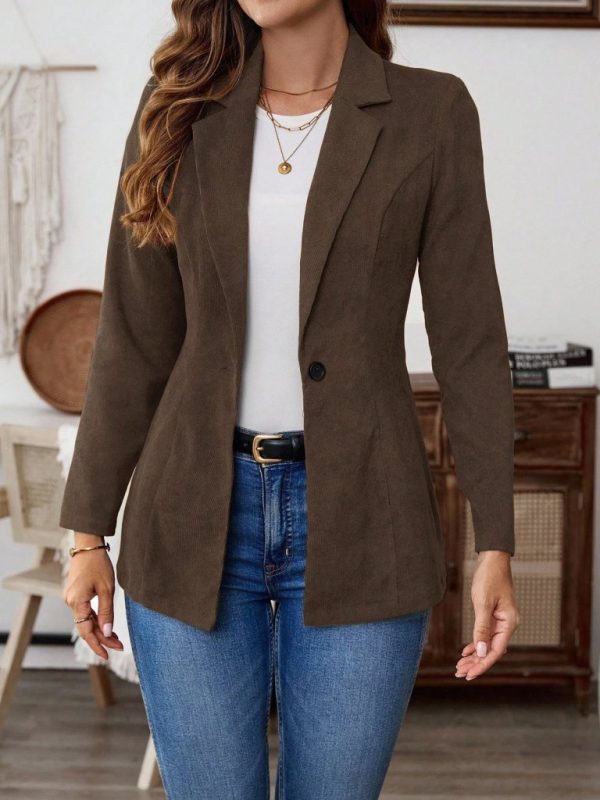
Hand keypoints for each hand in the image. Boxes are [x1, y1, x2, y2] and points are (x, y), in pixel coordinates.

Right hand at [63, 533, 123, 659]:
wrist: (88, 546)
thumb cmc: (99, 564)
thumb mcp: (107, 589)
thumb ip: (106, 612)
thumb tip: (107, 632)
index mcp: (76, 602)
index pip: (86, 631)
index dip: (97, 644)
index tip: (108, 655)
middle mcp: (70, 602)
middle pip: (86, 628)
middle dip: (102, 638)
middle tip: (119, 646)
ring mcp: (71, 599)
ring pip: (85, 621)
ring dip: (100, 630)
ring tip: (116, 639)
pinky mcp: (75, 595)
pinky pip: (85, 612)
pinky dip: (95, 620)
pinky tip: (106, 626)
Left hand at [455, 550, 518, 680]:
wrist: (492, 559)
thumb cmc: (489, 578)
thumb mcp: (483, 603)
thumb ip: (482, 628)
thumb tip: (480, 650)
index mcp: (509, 623)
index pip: (495, 651)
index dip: (482, 664)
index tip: (470, 675)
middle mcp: (507, 624)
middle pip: (491, 650)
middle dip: (476, 663)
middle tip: (460, 673)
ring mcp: (501, 621)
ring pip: (487, 644)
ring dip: (474, 656)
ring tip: (460, 666)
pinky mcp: (494, 616)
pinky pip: (485, 635)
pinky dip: (475, 643)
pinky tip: (465, 652)